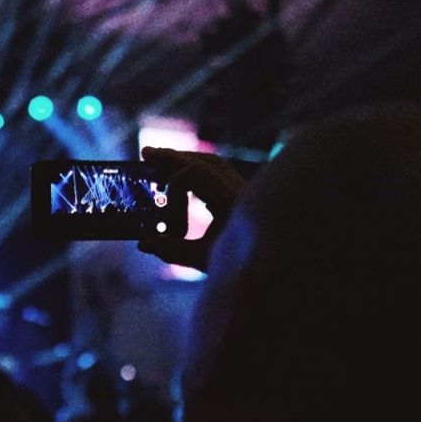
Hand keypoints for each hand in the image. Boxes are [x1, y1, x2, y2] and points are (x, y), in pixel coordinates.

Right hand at [136, 146, 245, 271]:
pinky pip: (220, 172)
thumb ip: (172, 251)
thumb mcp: (202, 260)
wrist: (275, 267)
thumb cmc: (240, 264)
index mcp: (231, 200)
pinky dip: (198, 169)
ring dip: (186, 160)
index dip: (173, 186)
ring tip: (160, 161)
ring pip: (214, 163)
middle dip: (174, 156)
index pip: (196, 173)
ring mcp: (245, 189)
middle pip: (206, 160)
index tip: (163, 213)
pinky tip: (182, 176)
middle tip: (146, 154)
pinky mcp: (245, 194)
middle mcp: (241, 189)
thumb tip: (145, 243)